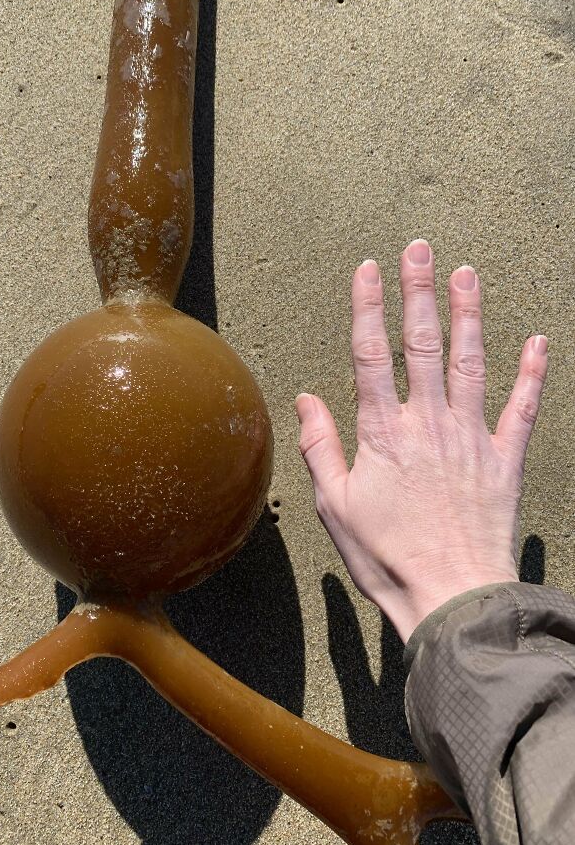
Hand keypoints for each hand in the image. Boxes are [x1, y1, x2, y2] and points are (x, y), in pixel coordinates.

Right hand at [296, 240, 547, 642]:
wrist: (452, 595)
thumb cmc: (387, 556)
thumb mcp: (335, 506)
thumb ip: (321, 447)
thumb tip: (305, 399)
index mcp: (384, 433)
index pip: (371, 354)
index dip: (368, 307)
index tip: (368, 268)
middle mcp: (429, 423)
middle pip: (424, 344)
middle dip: (420, 292)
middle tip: (420, 248)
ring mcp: (472, 438)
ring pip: (472, 362)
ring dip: (470, 315)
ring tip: (467, 274)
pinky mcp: (505, 460)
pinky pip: (522, 409)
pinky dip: (532, 374)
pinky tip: (538, 341)